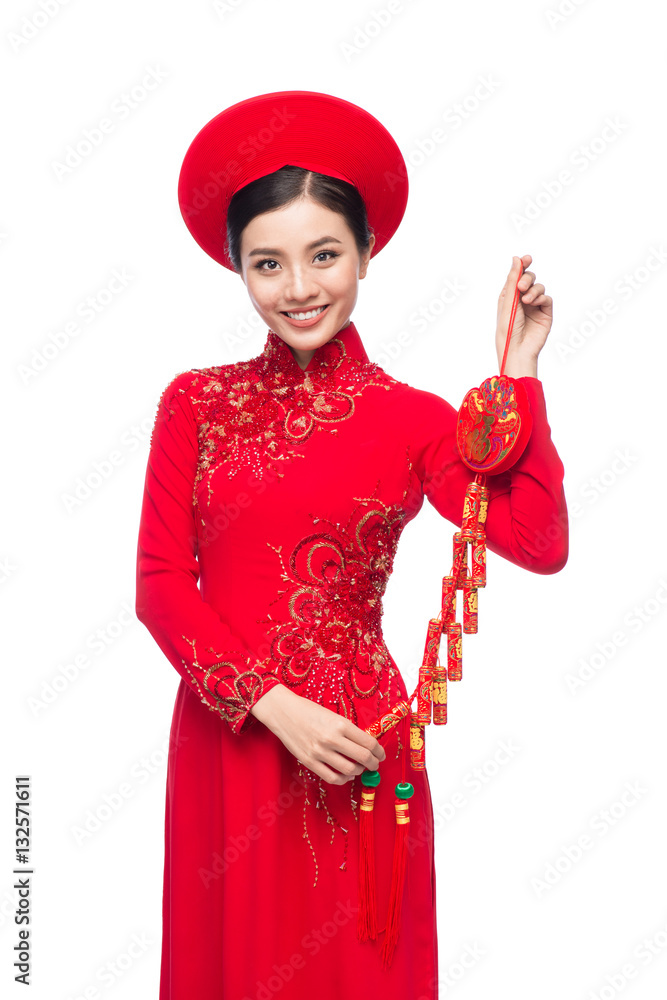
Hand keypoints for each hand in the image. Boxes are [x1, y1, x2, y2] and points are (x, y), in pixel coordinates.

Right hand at [250, 684, 386, 784]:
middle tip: (375, 763)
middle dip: (373, 763)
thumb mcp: (333, 715)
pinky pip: (332, 777)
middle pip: (363, 757)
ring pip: (349, 770)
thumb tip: (365, 744)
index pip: (368, 742)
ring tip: (360, 768)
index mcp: (340, 724)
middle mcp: (332, 739)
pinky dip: (343, 779)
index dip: (379, 751)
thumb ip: (348, 730)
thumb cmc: (309, 711)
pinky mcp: (309, 762)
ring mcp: (320, 752)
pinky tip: (346, 774)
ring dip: (359, 771)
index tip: (380, 754)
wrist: (283, 712)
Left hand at [495, 254, 552, 376]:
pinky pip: (546, 299)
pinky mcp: (545, 314)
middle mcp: (522, 300)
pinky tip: (534, 303)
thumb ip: (513, 280)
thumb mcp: (508, 302)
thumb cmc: (507, 330)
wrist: (517, 350)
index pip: (516, 276)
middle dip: (526, 279)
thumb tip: (516, 258)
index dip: (522, 265)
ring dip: (534, 290)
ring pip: (539, 287)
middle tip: (521, 288)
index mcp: (509, 297)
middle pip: (529, 279)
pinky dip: (541, 298)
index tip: (526, 258)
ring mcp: (534, 307)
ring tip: (527, 300)